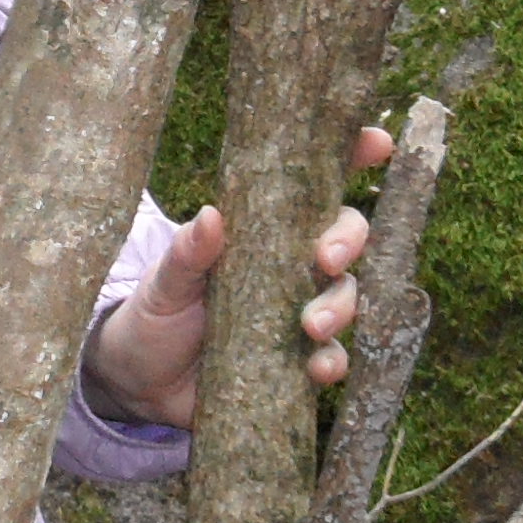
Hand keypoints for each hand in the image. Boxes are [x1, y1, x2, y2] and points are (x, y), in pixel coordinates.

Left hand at [81, 123, 398, 432]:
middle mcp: (291, 265)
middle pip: (346, 239)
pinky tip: (318, 368)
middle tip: (327, 257)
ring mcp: (300, 312)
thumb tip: (211, 215)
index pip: (316, 186)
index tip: (377, 143)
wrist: (145, 380)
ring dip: (339, 307)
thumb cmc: (158, 312)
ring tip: (312, 326)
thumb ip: (187, 252)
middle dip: (348, 242)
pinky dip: (332, 362)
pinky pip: (333, 357)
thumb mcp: (164, 279)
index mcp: (263, 229)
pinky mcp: (299, 360)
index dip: (353, 158)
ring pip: (346, 297)